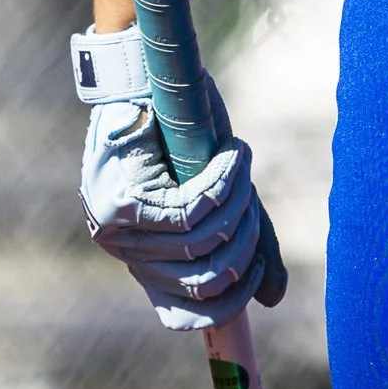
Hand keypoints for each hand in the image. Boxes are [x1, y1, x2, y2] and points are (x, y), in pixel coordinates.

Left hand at [80, 86, 287, 332]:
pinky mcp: (122, 201)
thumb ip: (244, 243)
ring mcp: (115, 229)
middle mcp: (121, 249)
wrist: (146, 75)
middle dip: (243, 242)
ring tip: (240, 166)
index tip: (256, 272)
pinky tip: (233, 156)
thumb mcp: (218, 197)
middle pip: (201, 280)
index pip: (181, 313)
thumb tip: (272, 299)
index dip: (227, 303)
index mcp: (140, 255)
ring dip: (236, 203)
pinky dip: (224, 182)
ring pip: (200, 243)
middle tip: (251, 199)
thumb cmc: (181, 133)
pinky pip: (191, 209)